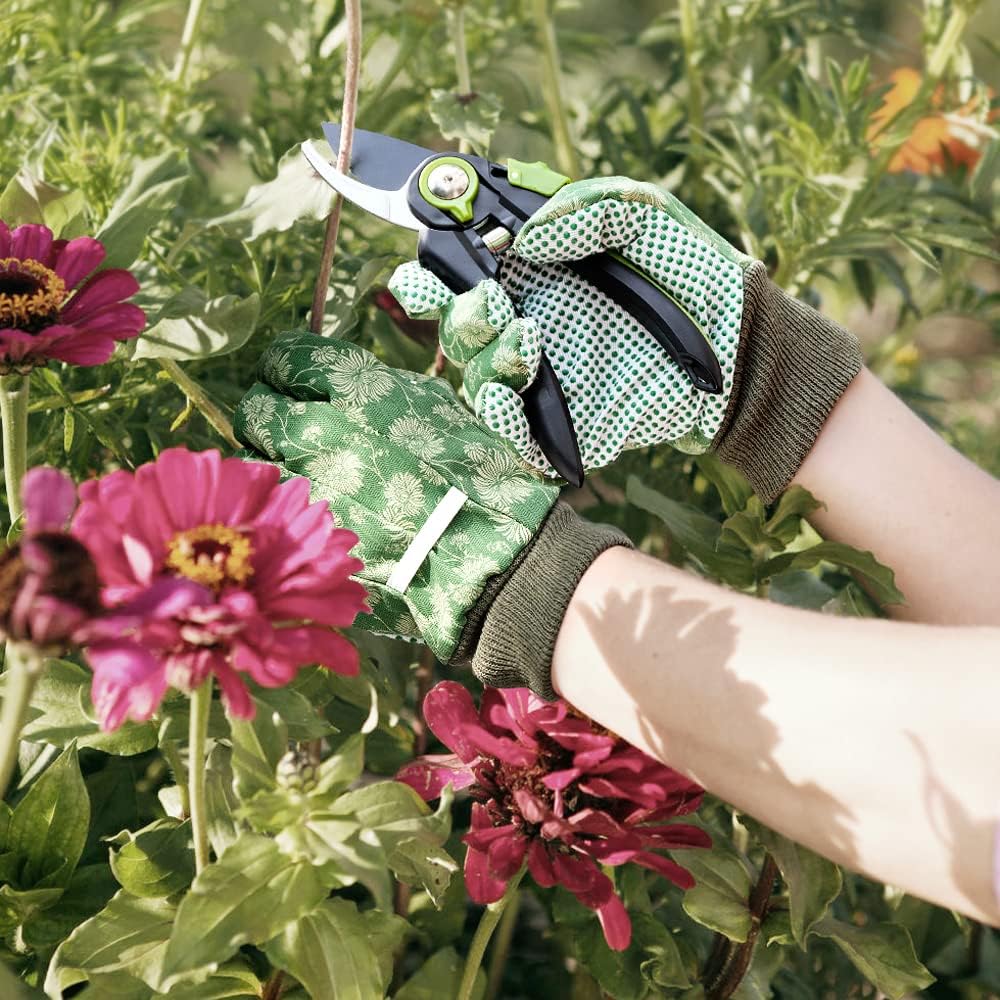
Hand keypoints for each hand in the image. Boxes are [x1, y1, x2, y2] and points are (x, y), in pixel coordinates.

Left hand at [234, 331, 628, 695]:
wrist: (487, 551)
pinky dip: (277, 505)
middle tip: (289, 428)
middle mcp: (319, 427)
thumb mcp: (435, 406)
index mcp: (357, 388)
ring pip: (252, 458)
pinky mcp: (304, 533)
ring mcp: (305, 484)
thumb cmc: (476, 475)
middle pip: (257, 406)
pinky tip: (303, 512)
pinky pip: (267, 508)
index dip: (286, 369)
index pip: (288, 358)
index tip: (292, 380)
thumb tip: (345, 387)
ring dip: (270, 461)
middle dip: (269, 413)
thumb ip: (379, 391)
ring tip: (300, 474)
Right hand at [389, 176, 861, 501]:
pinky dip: (501, 413)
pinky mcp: (564, 425)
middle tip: (488, 300)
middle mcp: (527, 324)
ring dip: (483, 355)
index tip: (437, 253)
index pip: (460, 271)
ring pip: (474, 377)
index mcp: (534, 274)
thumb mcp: (644, 214)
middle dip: (450, 313)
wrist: (743, 346)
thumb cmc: (695, 272)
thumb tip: (521, 238)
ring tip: (529, 338)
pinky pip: (512, 429)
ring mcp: (543, 377)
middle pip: (453, 327)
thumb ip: (583, 208)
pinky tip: (516, 389)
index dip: (434, 265)